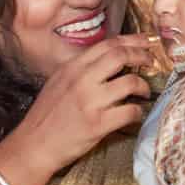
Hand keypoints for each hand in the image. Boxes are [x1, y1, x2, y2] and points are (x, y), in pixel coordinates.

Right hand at [5, 34, 158, 175]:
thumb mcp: (58, 82)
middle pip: (121, 56)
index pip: (107, 45)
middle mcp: (81, 80)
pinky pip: (130, 111)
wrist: (34, 144)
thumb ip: (80, 70)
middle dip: (142, 55)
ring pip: (130, 82)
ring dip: (143, 86)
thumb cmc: (46, 115)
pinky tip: (136, 114)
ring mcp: (91, 102)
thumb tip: (106, 62)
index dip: (131, 40)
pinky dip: (138, 112)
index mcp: (71, 68)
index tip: (145, 42)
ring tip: (144, 92)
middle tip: (150, 61)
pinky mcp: (98, 124)